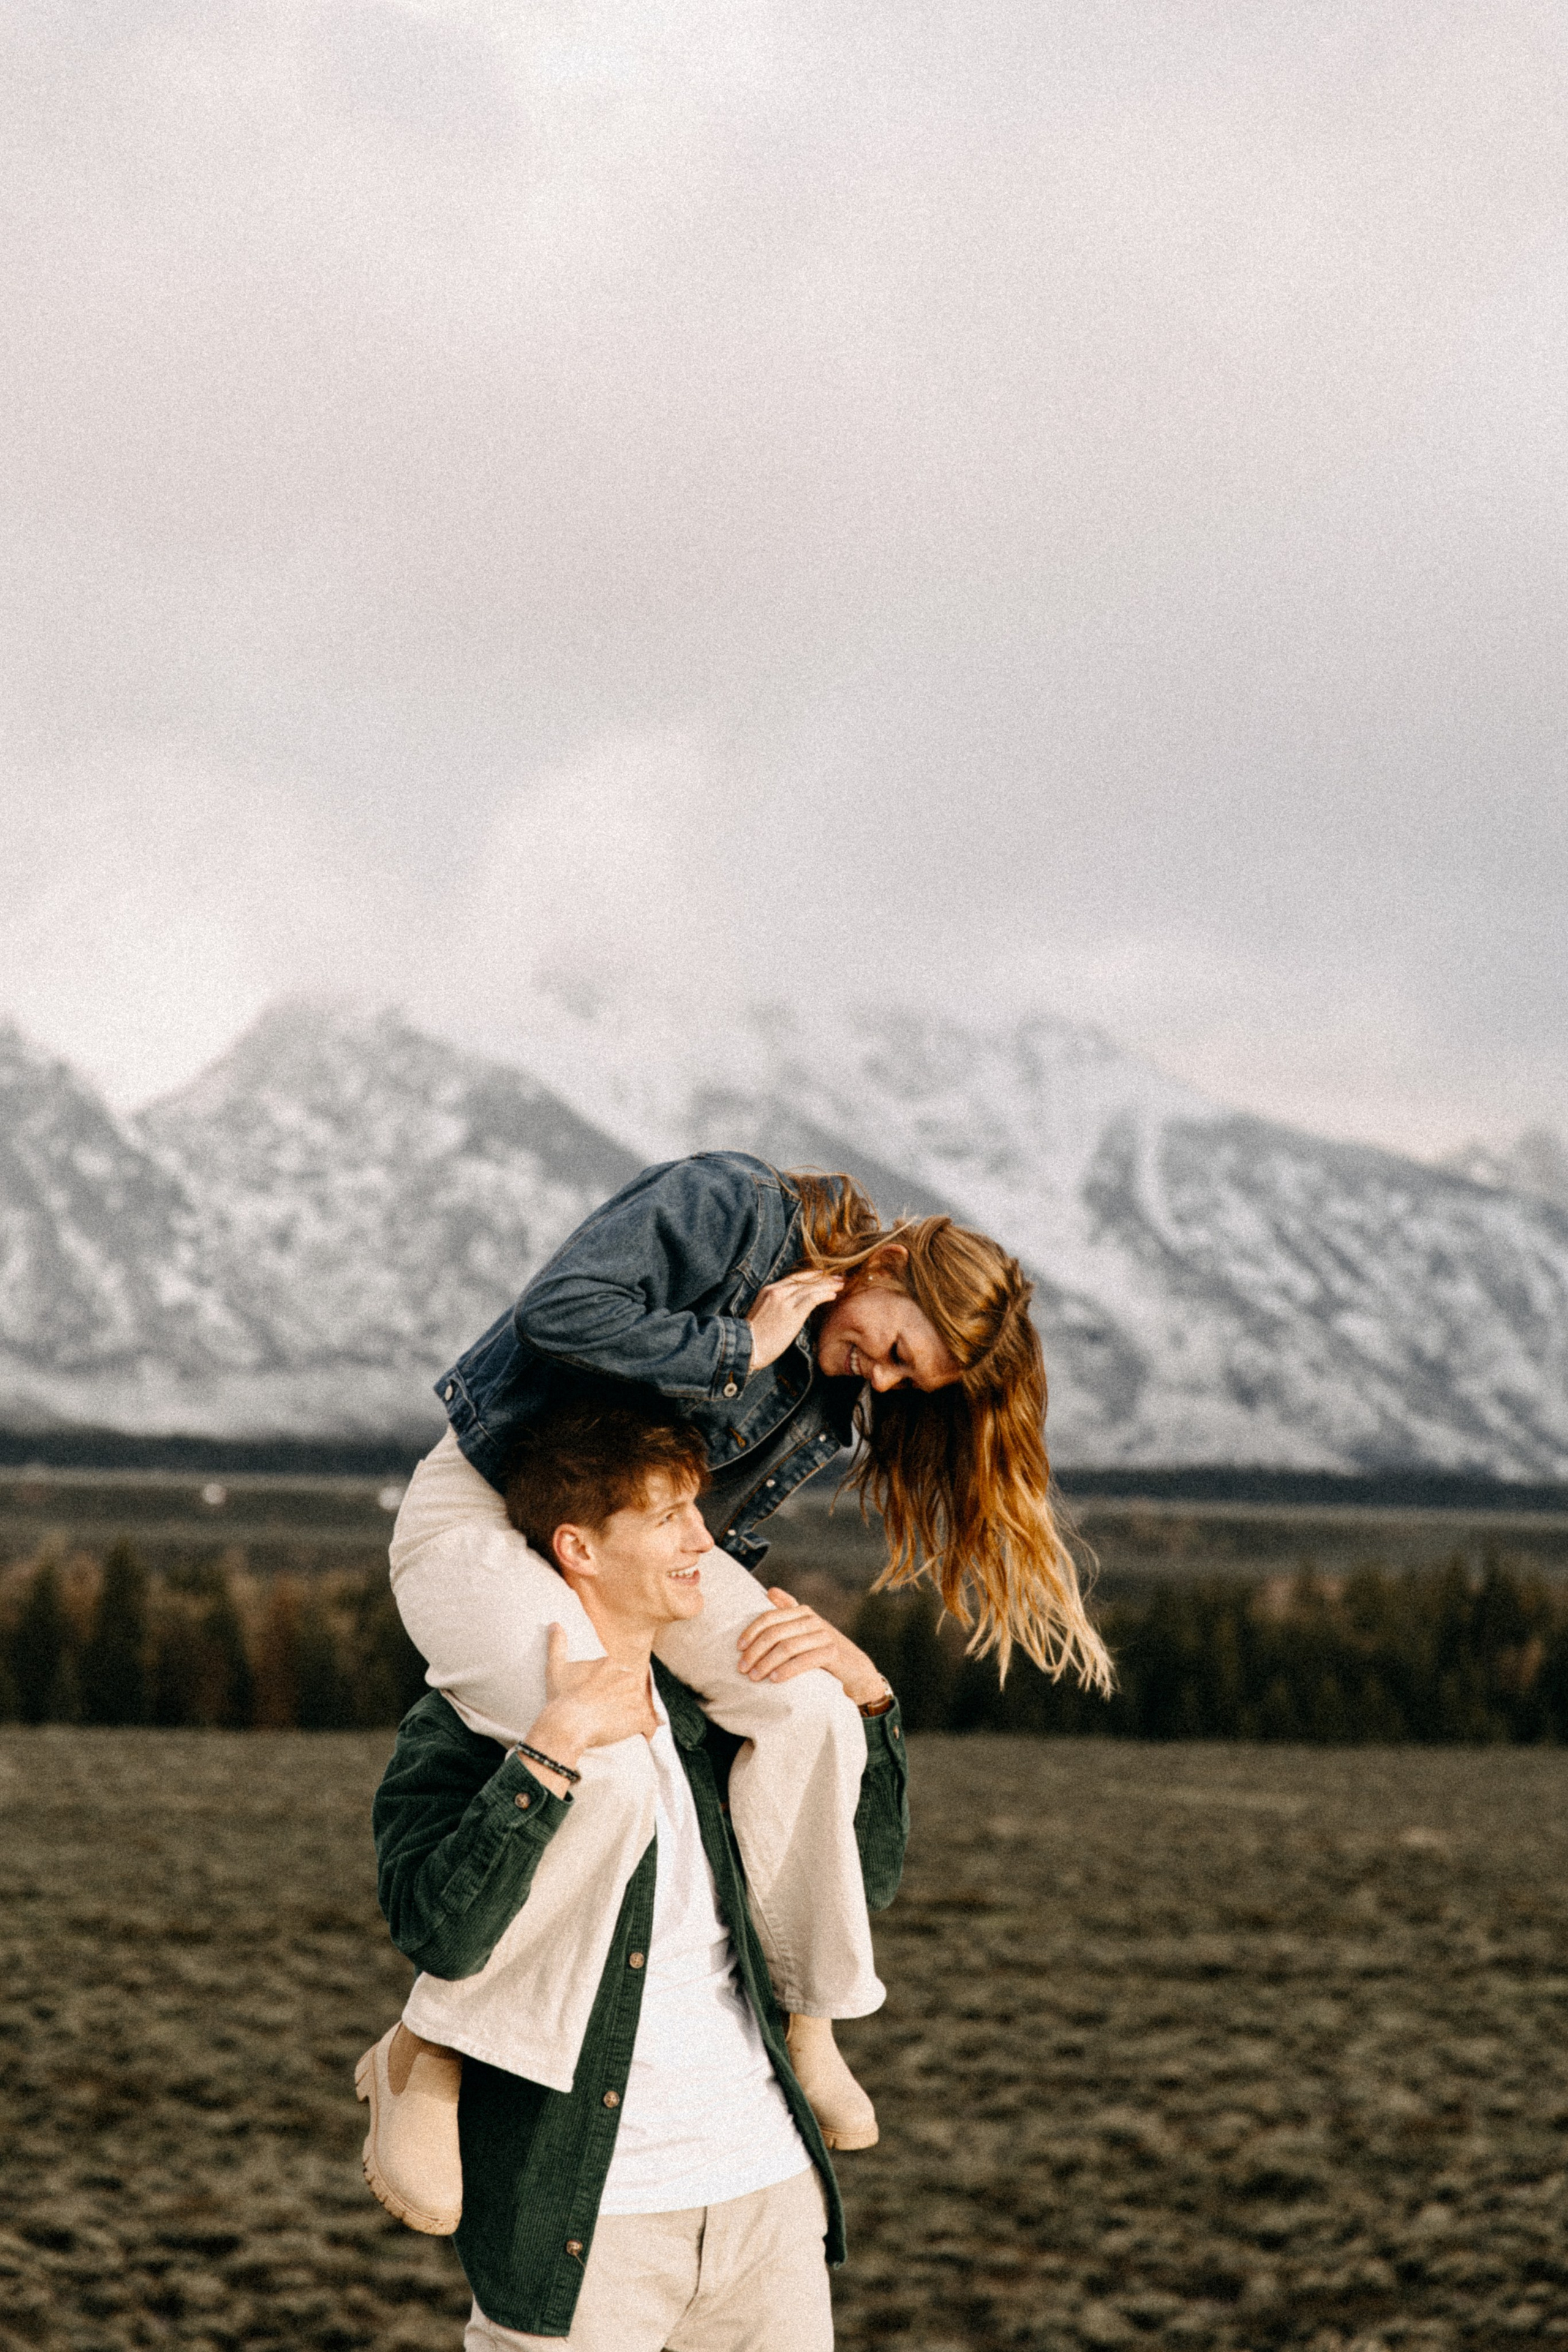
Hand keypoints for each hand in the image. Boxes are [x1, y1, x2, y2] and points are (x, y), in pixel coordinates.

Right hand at [520, 1626, 658, 1793]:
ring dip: (634, 1716)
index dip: (611, 1689)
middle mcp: (626, 1676)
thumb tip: (554, 1624)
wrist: (568, 1722)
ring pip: (640, 1706)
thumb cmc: (561, 1697)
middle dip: (625, 1701)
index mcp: (610, 1663)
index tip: (603, 1700)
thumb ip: (557, 1644)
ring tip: (621, 1727)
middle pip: (631, 1689)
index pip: (618, 1675)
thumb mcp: (556, 1668)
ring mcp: (634, 1696)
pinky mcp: (639, 1716)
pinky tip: (641, 1736)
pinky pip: (650, 1724)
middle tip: (611, 1715)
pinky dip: (647, 1731)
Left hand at [736, 1589, 888, 1709]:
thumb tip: (770, 1590)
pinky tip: (775, 1679)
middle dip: (755, 1651)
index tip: (738, 1648)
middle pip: (775, 1633)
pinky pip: (804, 1660)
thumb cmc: (824, 1649)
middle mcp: (813, 1620)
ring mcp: (824, 1636)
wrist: (857, 1670)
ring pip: (787, 1647)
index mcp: (802, 1612)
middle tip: (742, 1669)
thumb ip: (789, 1610)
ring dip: (766, 1663)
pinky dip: (787, 1670)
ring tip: (754, 1677)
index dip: (751, 1632)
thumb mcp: (806, 1628)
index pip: (769, 1618)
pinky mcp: (832, 1653)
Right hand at [745, 1269, 843, 1370]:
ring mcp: (785, 1301)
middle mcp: (777, 1291)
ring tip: (840, 1286)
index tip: (823, 1276)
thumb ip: (776, 1305)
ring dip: (828, 1286)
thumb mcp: (763, 1313)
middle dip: (823, 1278)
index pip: (794, 1278)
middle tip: (837, 1278)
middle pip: (805, 1280)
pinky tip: (833, 1296)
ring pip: (811, 1288)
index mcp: (769, 1290)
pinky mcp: (792, 1313)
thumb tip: (791, 1308)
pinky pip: (812, 1298)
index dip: (811, 1276)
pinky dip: (824, 1295)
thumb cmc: (753, 1337)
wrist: (747, 1346)